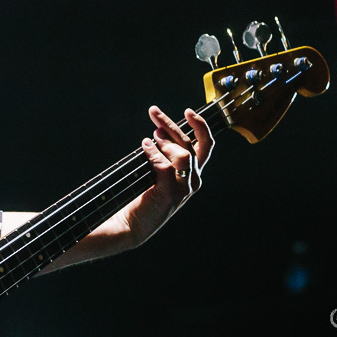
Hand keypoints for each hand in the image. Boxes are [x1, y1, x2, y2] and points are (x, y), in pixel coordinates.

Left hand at [123, 105, 213, 245]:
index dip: (200, 126)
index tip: (188, 111)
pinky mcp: (170, 194)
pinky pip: (166, 165)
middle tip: (153, 112)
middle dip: (171, 124)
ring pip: (183, 154)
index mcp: (193, 174)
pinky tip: (145, 146)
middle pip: (190, 144)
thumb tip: (159, 130)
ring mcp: (184, 189)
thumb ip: (164, 155)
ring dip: (166, 140)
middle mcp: (193, 181)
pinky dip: (154, 152)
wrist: (130, 225)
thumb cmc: (142, 197)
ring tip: (151, 135)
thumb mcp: (158, 172)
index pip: (206, 146)